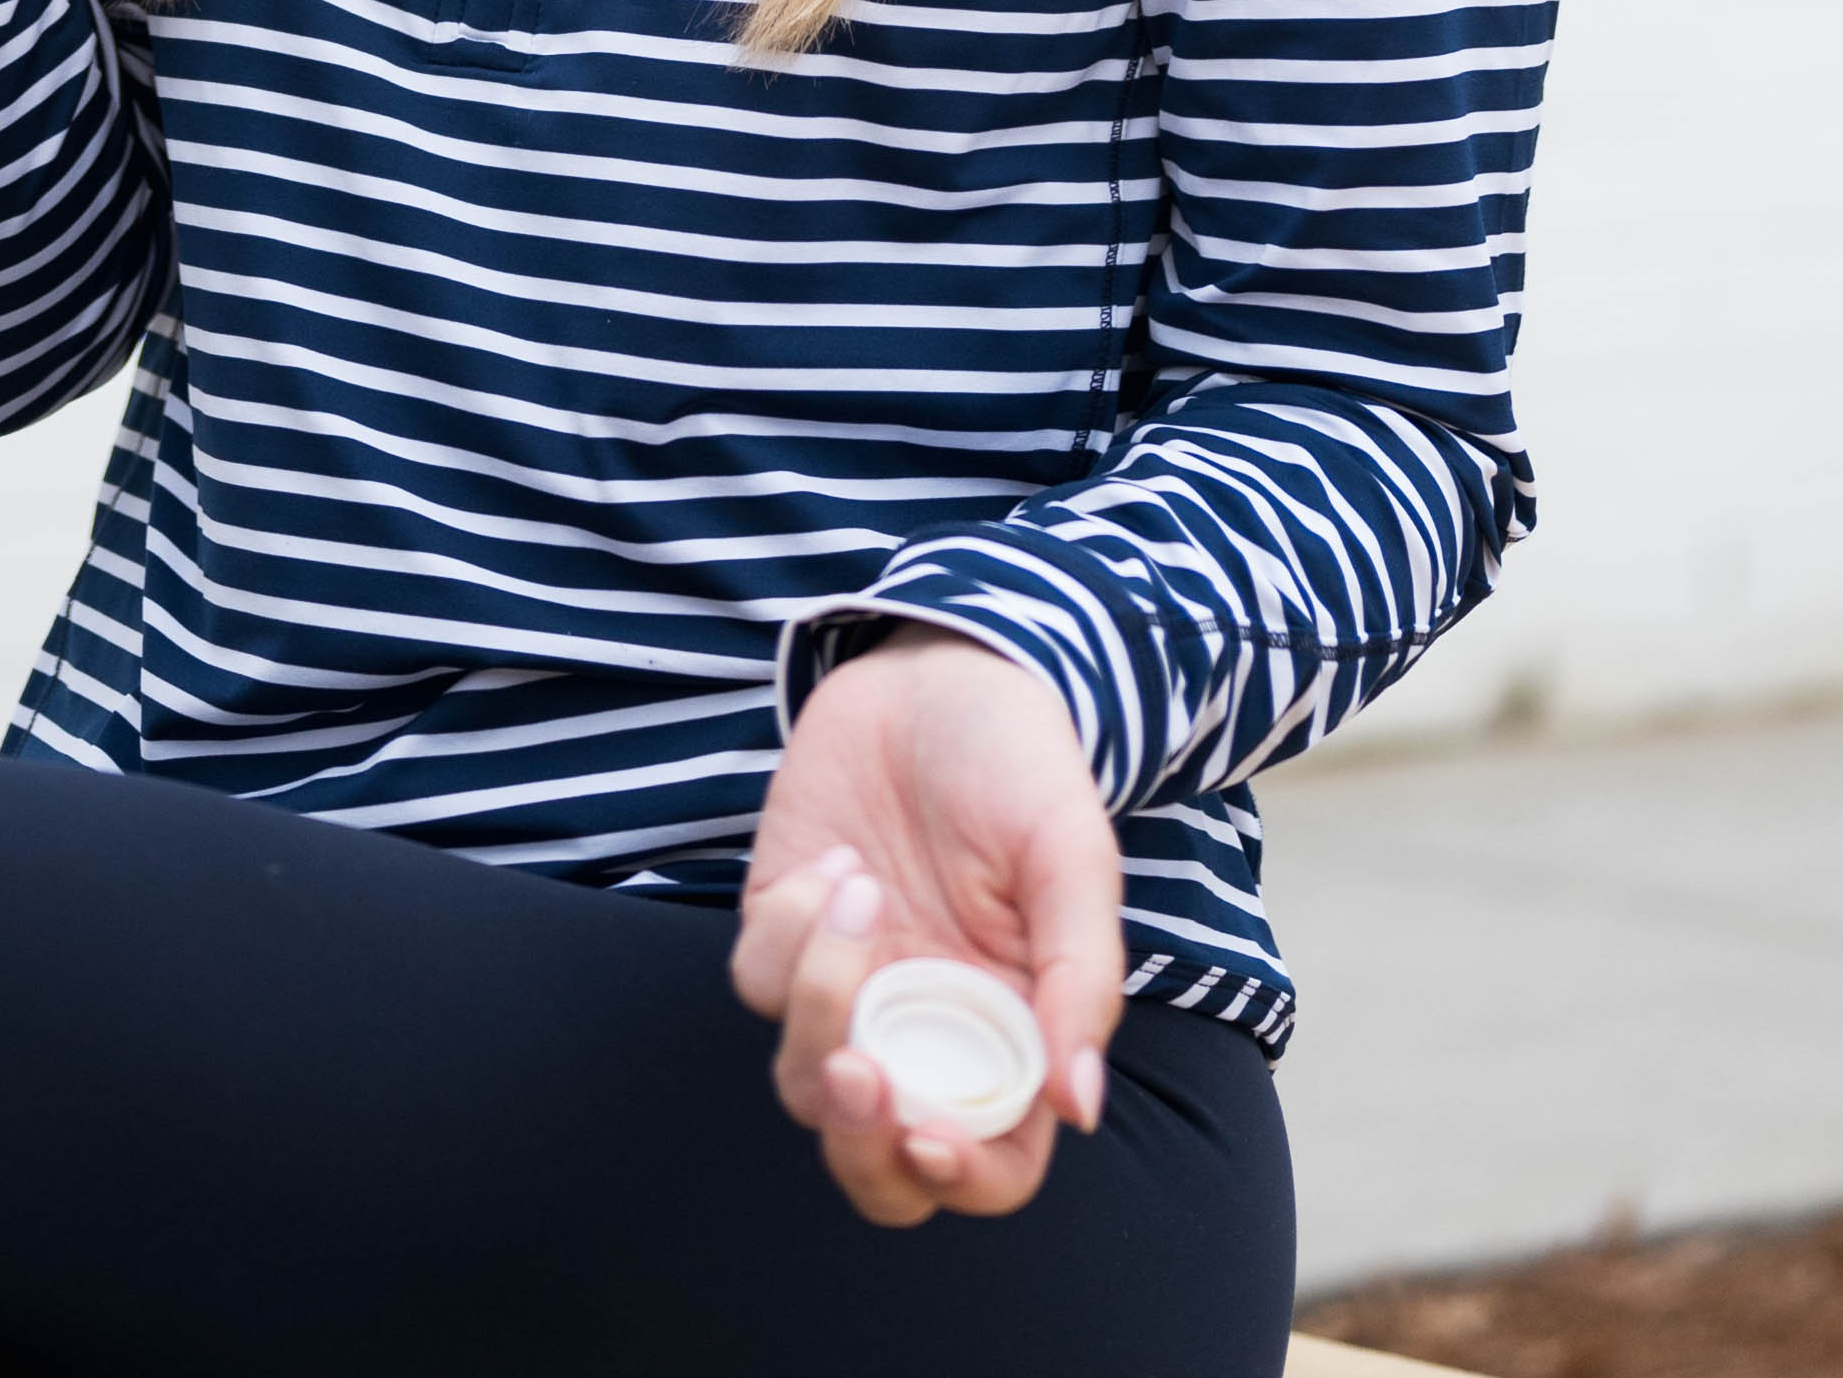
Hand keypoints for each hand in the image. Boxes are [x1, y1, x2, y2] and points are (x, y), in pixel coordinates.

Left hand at [732, 628, 1125, 1228]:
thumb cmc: (1021, 763)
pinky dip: (789, 931)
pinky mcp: (785, 931)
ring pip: (806, 1080)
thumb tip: (1078, 1107)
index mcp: (1011, 1035)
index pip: (991, 1165)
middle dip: (858, 1141)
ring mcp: (850, 986)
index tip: (926, 1131)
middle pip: (878, 1163)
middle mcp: (926, 1031)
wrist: (938, 665)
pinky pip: (759, 982)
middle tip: (856, 1069)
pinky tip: (838, 861)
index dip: (960, 1177)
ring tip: (863, 888)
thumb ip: (1082, 979)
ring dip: (821, 1004)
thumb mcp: (1070, 855)